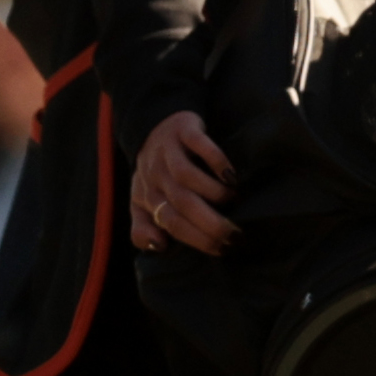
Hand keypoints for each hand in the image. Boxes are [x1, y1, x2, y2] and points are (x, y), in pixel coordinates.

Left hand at [130, 109, 237, 255]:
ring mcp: (168, 150)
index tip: (222, 249)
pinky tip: (230, 174)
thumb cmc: (154, 174)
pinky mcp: (182, 129)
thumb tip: (157, 248)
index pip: (171, 222)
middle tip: (235, 235)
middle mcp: (156, 174)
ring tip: (232, 200)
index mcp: (148, 196)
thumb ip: (142, 229)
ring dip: (212, 191)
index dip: (197, 238)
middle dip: (210, 223)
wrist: (152, 126)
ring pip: (186, 175)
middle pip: (182, 202)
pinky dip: (215, 158)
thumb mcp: (141, 203)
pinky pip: (197, 143)